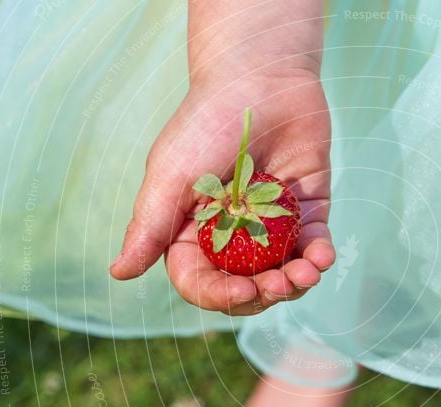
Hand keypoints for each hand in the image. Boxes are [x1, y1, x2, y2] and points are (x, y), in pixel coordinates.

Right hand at [109, 71, 334, 314]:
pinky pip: (314, 246)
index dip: (220, 295)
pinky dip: (319, 258)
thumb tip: (118, 273)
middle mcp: (231, 235)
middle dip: (264, 294)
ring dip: (296, 283)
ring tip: (306, 275)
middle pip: (246, 286)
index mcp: (192, 231)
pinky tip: (322, 259)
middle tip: (279, 286)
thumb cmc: (207, 122)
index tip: (242, 290)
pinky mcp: (305, 210)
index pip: (201, 281)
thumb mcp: (171, 174)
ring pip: (283, 274)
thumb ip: (150, 225)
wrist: (262, 76)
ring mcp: (270, 225)